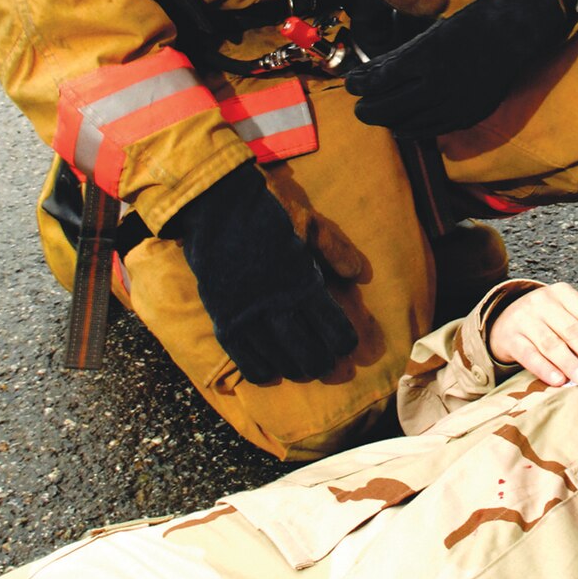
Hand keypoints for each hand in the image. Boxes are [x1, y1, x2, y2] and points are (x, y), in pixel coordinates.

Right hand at [167, 164, 357, 384]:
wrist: (215, 203)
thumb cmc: (267, 209)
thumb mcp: (310, 221)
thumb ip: (337, 250)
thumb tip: (362, 275)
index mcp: (301, 281)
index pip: (332, 326)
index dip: (344, 342)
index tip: (349, 347)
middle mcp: (275, 304)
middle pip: (307, 350)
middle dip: (325, 364)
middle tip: (334, 370)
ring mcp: (246, 314)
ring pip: (277, 357)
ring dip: (296, 369)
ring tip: (307, 372)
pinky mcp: (222, 317)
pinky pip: (242, 356)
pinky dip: (259, 370)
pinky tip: (271, 374)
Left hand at [345, 0, 574, 137]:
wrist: (525, 26)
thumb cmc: (484, 7)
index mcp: (429, 53)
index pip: (381, 79)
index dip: (361, 84)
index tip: (350, 83)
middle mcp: (440, 82)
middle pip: (389, 107)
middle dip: (368, 107)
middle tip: (358, 103)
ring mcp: (457, 101)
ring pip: (410, 122)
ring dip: (389, 119)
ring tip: (376, 113)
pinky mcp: (471, 111)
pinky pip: (435, 129)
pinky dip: (415, 129)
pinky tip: (403, 126)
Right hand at [487, 281, 577, 386]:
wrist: (504, 320)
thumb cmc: (546, 320)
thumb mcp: (564, 313)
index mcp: (562, 293)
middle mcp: (542, 302)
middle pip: (572, 330)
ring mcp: (524, 319)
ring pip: (551, 344)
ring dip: (571, 363)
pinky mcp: (510, 338)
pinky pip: (529, 355)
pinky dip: (545, 369)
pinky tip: (558, 380)